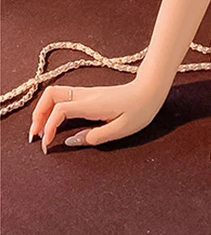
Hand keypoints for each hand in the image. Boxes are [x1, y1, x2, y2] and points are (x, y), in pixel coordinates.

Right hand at [28, 79, 167, 152]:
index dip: (49, 127)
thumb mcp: (120, 130)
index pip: (60, 109)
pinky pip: (64, 97)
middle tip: (36, 136)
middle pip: (51, 95)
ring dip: (44, 110)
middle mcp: (86, 95)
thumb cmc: (140, 109)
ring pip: (56, 93)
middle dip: (38, 114)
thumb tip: (71, 142)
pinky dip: (53, 108)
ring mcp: (87, 93)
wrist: (152, 89)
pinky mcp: (90, 95)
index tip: (48, 145)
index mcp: (92, 104)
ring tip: (41, 130)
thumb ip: (94, 137)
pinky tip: (55, 122)